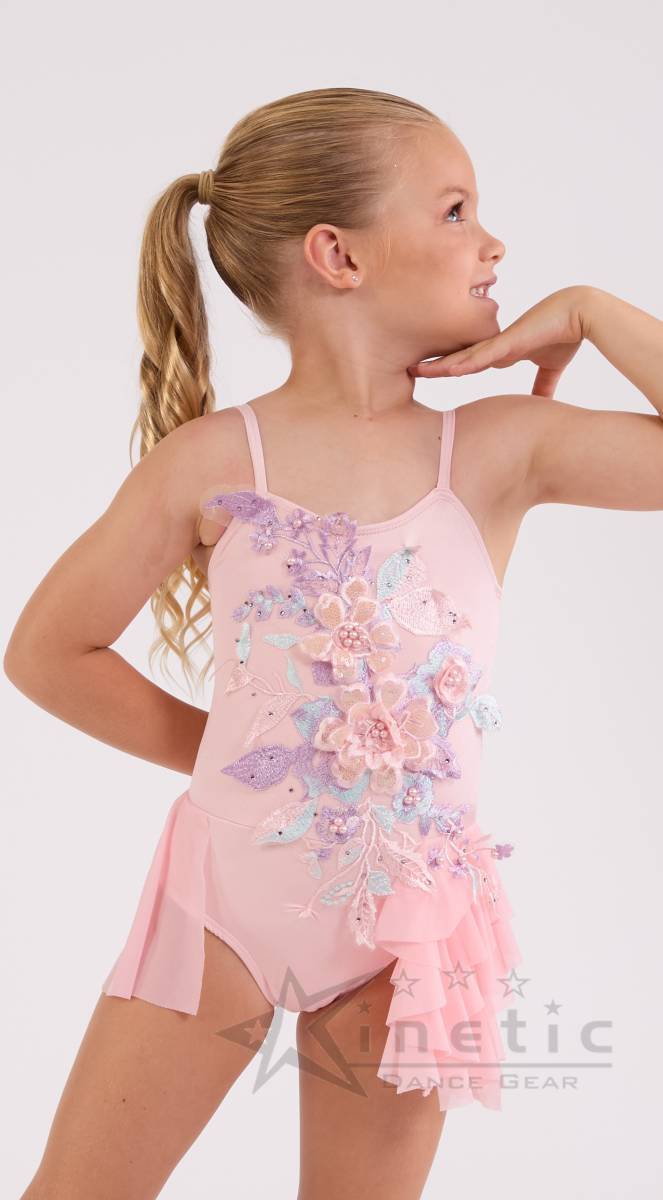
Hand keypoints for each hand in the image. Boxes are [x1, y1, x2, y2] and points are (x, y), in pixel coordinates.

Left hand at [407, 285, 590, 397]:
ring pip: (464, 355)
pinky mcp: (510, 341)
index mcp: (502, 351)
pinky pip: (482, 353)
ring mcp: (500, 342)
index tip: (429, 373)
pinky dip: (464, 361)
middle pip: (459, 356)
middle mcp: (496, 345)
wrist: (580, 312)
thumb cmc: (565, 334)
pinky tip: (445, 368)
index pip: (469, 361)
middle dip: (434, 364)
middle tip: (409, 370)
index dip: (449, 366)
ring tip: (415, 370)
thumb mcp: (550, 367)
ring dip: (440, 364)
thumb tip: (542, 405)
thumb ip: (543, 385)